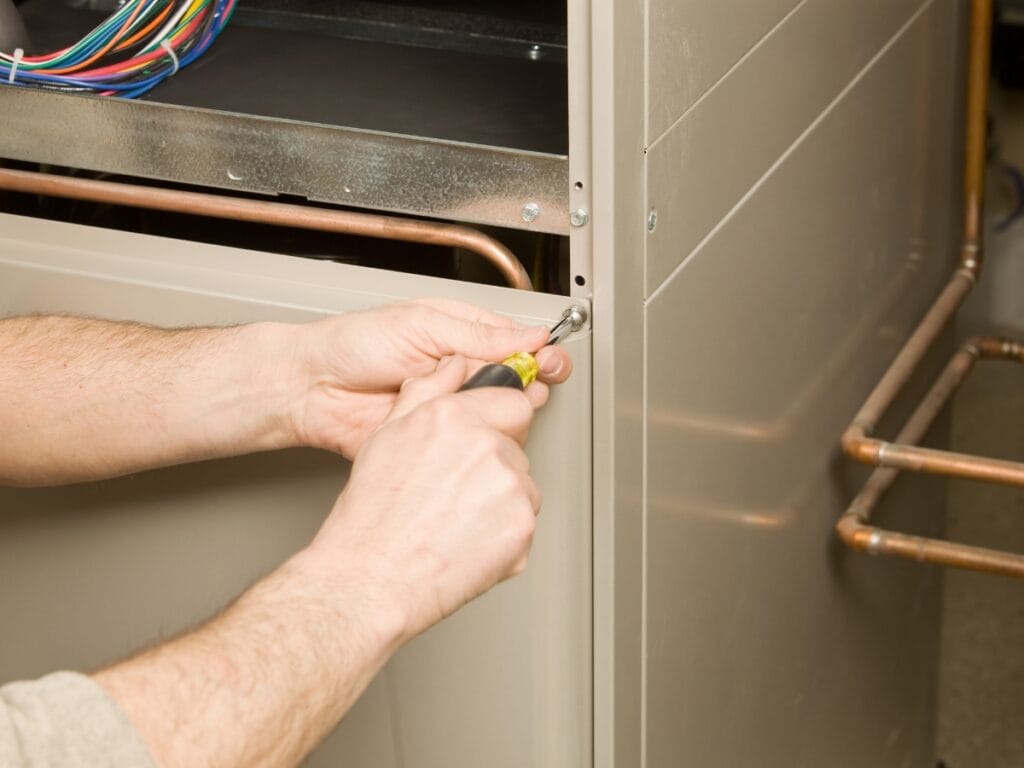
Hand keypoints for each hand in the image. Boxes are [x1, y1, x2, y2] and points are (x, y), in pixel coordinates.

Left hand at [292, 299, 572, 457]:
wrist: (314, 389)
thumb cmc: (355, 345)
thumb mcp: (422, 325)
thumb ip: (477, 335)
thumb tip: (528, 334)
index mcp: (462, 334)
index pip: (517, 342)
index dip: (540, 352)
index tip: (549, 361)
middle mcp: (461, 370)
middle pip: (517, 379)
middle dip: (531, 381)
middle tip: (531, 382)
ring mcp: (452, 405)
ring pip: (499, 413)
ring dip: (505, 410)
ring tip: (494, 400)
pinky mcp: (439, 437)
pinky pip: (471, 442)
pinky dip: (479, 438)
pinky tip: (476, 427)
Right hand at [303, 354, 545, 639]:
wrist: (371, 579)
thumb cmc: (371, 517)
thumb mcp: (387, 435)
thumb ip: (427, 391)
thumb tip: (452, 366)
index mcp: (454, 417)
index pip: (512, 402)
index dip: (497, 423)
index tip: (485, 441)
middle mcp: (486, 445)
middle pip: (517, 447)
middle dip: (495, 465)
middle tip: (454, 493)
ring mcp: (510, 487)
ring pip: (523, 486)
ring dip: (500, 500)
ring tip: (455, 521)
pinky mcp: (523, 526)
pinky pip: (525, 523)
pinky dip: (504, 534)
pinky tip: (467, 541)